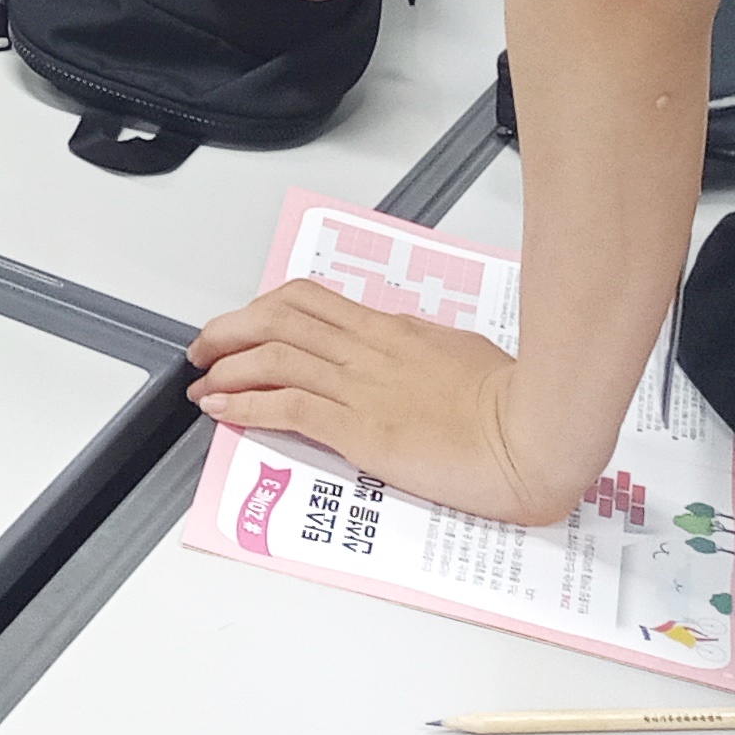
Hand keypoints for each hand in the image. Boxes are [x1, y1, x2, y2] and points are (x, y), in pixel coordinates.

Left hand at [185, 282, 603, 524]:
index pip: (311, 301)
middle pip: (278, 319)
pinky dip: (245, 405)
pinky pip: (287, 406)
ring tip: (202, 382)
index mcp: (393, 330)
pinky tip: (223, 410)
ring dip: (227, 367)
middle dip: (229, 330)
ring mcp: (361, 387)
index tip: (243, 322)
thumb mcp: (463, 355)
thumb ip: (425, 350)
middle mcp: (368, 350)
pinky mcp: (360, 429)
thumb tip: (408, 352)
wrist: (533, 433)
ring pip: (273, 356)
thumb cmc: (514, 400)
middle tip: (205, 348)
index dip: (264, 308)